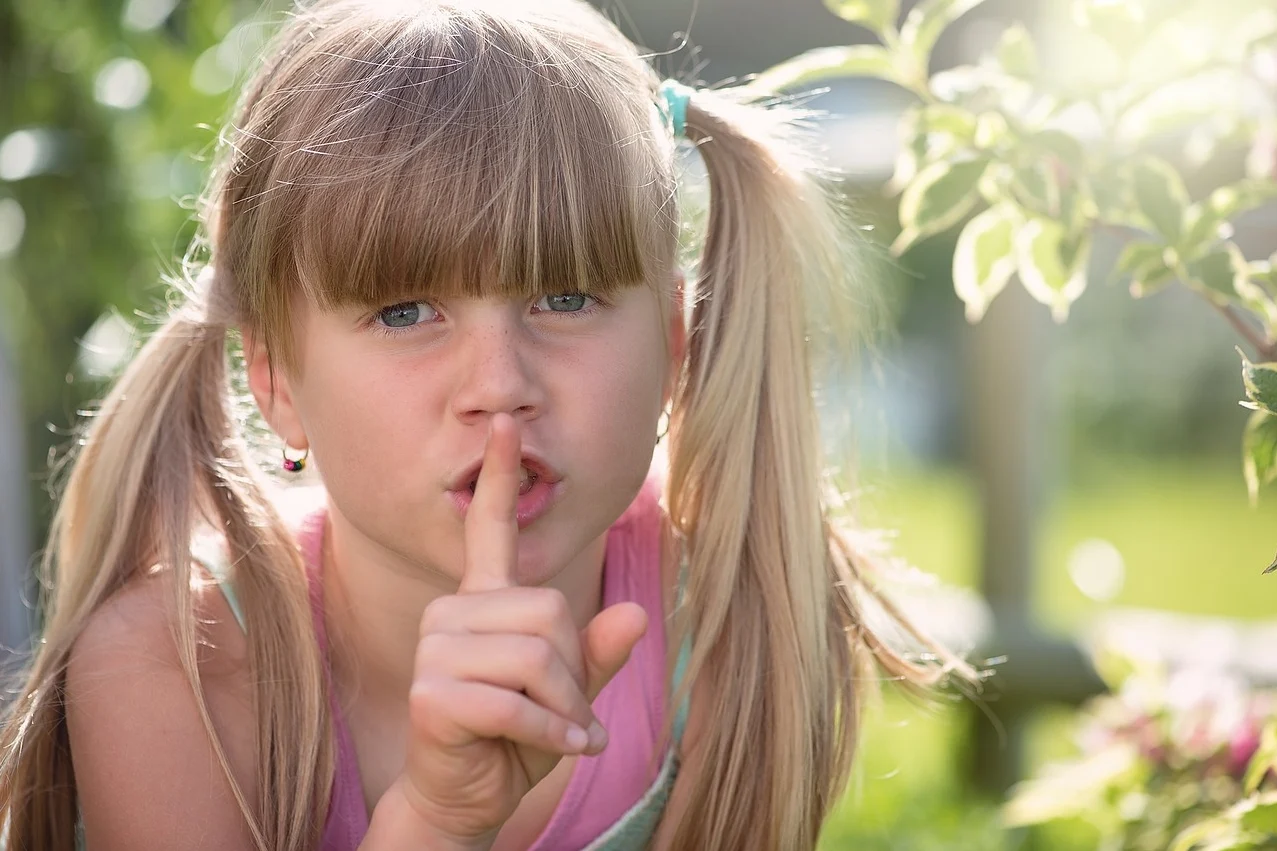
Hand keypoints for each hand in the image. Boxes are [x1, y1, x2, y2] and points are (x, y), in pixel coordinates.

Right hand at [394, 413, 647, 845]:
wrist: (466, 796)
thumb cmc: (517, 736)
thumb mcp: (569, 692)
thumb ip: (597, 653)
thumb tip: (637, 615)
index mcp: (483, 601)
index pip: (488, 528)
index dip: (499, 477)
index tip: (505, 425)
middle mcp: (452, 613)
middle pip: (548, 609)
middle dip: (573, 670)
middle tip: (568, 708)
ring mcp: (435, 650)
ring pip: (535, 656)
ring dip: (564, 706)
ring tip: (563, 732)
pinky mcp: (431, 693)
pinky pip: (517, 704)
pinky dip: (552, 733)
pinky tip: (562, 748)